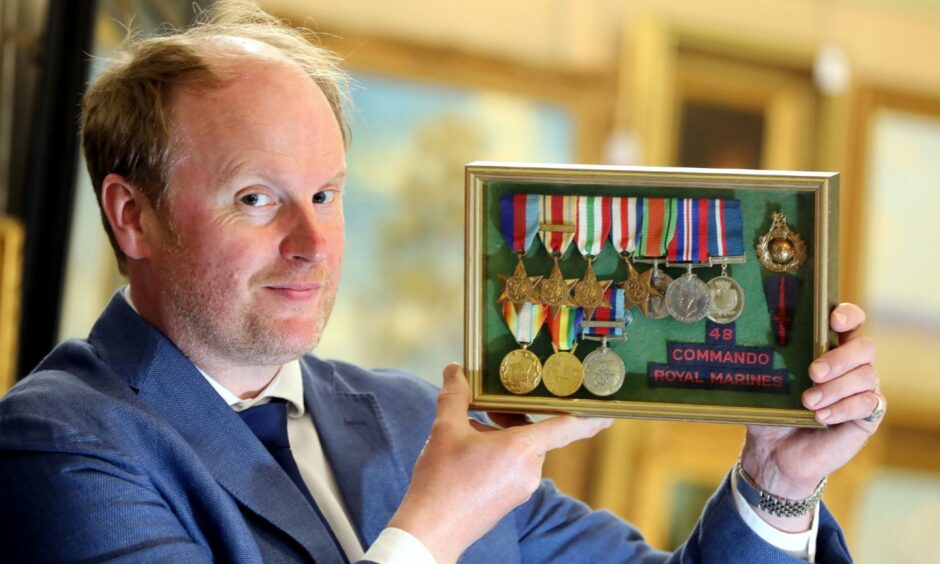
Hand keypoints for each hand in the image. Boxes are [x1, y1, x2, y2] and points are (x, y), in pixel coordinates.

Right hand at [388, 364, 611, 562]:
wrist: (430, 531)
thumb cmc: (440, 482)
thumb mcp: (444, 430)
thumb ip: (454, 396)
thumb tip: (454, 370)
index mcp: (521, 450)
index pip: (567, 428)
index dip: (590, 416)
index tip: (609, 410)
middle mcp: (529, 470)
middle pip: (535, 432)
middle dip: (513, 414)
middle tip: (488, 402)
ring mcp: (521, 488)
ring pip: (521, 449)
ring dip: (502, 433)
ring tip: (469, 426)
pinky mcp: (510, 499)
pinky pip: (513, 466)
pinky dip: (498, 451)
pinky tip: (470, 448)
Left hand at [742, 303, 883, 531]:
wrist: (774, 453)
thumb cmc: (771, 411)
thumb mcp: (767, 384)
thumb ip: (771, 362)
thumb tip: (749, 340)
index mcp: (827, 348)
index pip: (850, 321)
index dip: (848, 315)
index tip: (832, 320)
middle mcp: (850, 365)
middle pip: (864, 347)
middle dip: (839, 357)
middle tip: (812, 372)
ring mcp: (862, 389)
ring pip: (867, 375)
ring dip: (836, 388)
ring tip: (808, 402)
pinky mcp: (867, 416)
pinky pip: (869, 404)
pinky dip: (844, 408)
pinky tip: (821, 418)